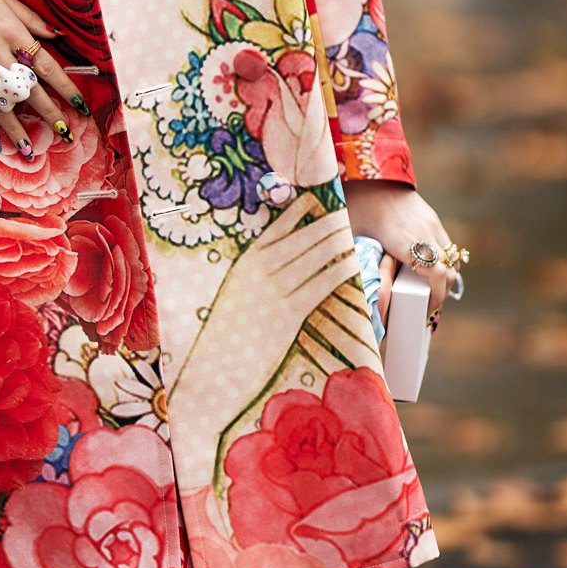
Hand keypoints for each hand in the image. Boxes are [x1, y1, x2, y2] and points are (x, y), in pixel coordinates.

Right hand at [0, 0, 86, 156]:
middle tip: (65, 133)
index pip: (46, 66)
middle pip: (29, 90)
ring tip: (30, 151)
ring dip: (17, 130)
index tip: (80, 105)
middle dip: (49, 114)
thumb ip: (32, 19)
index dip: (65, 87)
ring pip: (1, 105)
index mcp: (12, 32)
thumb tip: (58, 35)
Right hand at [167, 194, 357, 436]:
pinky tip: (350, 262)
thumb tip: (275, 264)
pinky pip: (320, 284)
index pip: (275, 229)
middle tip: (341, 212)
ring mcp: (275, 291)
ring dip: (334, 242)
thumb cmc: (224, 335)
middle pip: (300, 239)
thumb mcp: (234, 296)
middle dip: (323, 223)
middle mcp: (259, 272)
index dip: (296, 212)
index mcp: (244, 265)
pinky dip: (337, 269)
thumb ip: (253, 277)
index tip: (312, 199)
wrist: (216, 368)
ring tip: (349, 231)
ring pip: (313, 257)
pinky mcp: (289, 313)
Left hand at [343, 179, 463, 315]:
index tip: (427, 311)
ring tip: (429, 293)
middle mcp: (424, 232)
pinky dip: (442, 261)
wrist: (370, 172)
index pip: (436, 275)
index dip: (436, 297)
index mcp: (404, 240)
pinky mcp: (432, 217)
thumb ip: (355, 263)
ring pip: (452, 258)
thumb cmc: (356, 205)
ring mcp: (431, 223)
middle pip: (449, 271)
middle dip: (442, 293)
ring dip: (445, 278)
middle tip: (428, 309)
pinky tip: (427, 271)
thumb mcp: (351, 237)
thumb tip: (353, 292)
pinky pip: (446, 245)